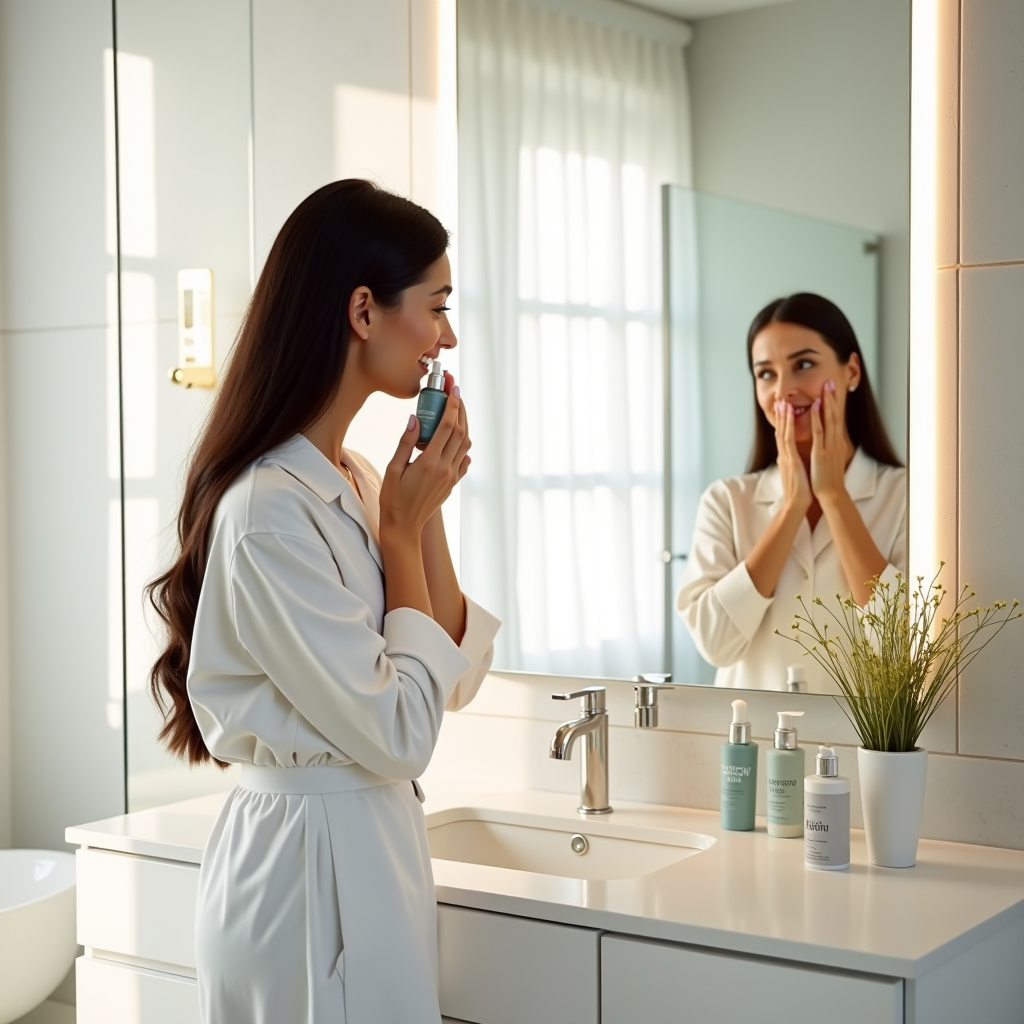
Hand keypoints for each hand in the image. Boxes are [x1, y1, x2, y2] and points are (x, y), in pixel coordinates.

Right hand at [379, 383, 471, 538]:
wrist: (403, 526)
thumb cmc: (393, 498)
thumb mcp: (393, 468)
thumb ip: (405, 442)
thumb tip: (414, 418)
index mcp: (429, 462)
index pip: (447, 427)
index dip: (452, 406)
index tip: (453, 390)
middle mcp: (445, 469)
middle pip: (460, 432)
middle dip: (460, 410)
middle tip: (455, 393)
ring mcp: (451, 477)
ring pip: (465, 445)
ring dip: (463, 426)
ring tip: (456, 411)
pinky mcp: (452, 484)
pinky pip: (464, 461)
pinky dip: (463, 447)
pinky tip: (455, 441)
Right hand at [774, 400, 811, 515]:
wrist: (796, 504)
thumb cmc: (799, 492)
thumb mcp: (794, 474)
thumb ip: (791, 463)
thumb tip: (787, 457)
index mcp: (786, 458)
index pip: (783, 437)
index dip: (783, 423)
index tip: (784, 411)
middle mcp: (784, 455)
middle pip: (780, 431)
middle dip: (781, 416)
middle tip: (780, 401)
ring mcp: (786, 456)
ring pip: (783, 432)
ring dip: (783, 416)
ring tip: (783, 402)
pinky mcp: (790, 459)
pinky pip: (789, 438)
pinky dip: (789, 424)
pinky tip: (791, 414)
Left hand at [809, 380, 852, 502]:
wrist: (831, 494)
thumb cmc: (827, 479)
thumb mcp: (828, 460)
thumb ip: (826, 448)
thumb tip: (823, 441)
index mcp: (836, 443)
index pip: (835, 420)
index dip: (833, 404)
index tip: (831, 391)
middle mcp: (835, 442)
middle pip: (834, 415)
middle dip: (832, 398)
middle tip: (830, 382)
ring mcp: (829, 446)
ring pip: (828, 420)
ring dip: (827, 402)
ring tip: (825, 387)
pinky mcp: (821, 452)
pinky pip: (819, 432)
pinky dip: (817, 418)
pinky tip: (816, 407)